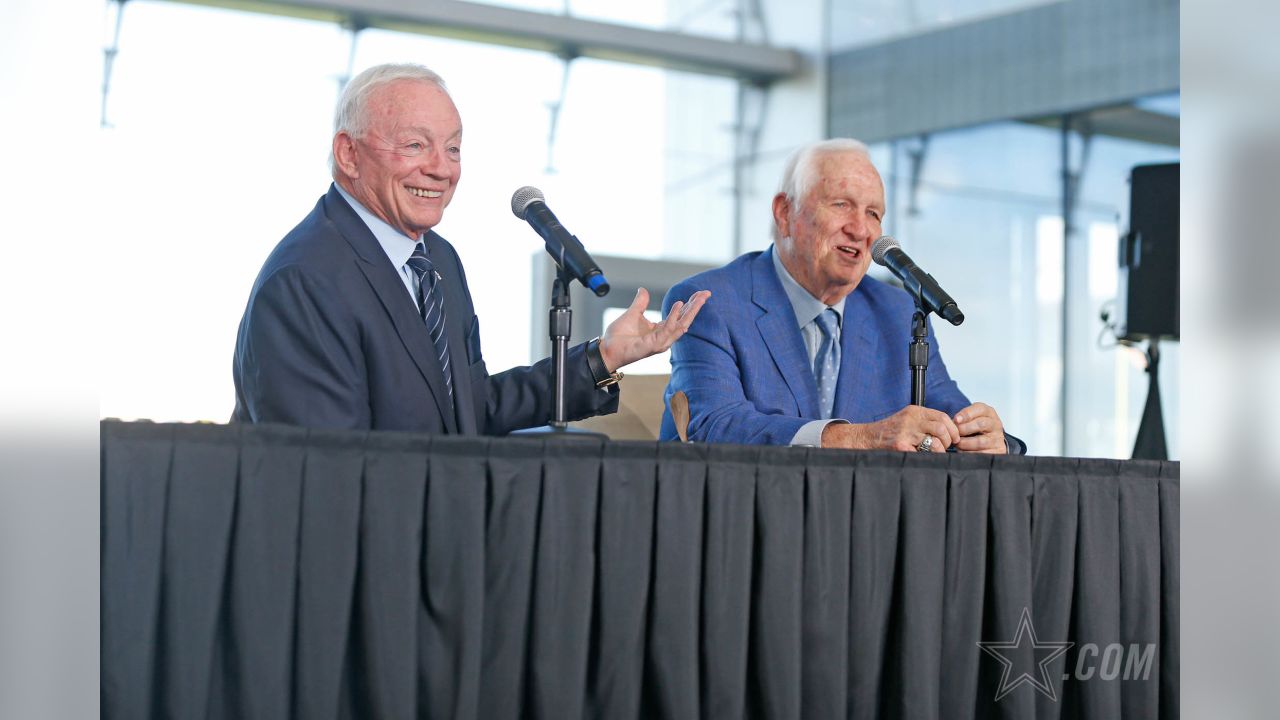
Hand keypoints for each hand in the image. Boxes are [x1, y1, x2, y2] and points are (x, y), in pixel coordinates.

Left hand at [598, 288, 710, 371]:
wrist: (607, 348)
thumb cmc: (618, 336)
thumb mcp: (632, 314)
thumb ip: (640, 303)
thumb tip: (643, 290)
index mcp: (660, 329)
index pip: (680, 316)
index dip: (690, 304)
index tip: (701, 293)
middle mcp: (664, 336)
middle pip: (685, 320)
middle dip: (696, 307)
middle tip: (706, 294)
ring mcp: (661, 342)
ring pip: (681, 325)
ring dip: (691, 311)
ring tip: (699, 298)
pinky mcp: (654, 345)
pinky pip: (667, 329)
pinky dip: (674, 316)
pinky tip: (678, 305)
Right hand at [822, 405, 960, 451]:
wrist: (866, 438)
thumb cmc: (889, 432)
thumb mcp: (907, 419)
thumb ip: (924, 421)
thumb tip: (948, 431)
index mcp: (914, 411)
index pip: (943, 417)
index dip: (952, 429)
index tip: (953, 438)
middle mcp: (910, 419)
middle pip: (942, 429)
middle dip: (948, 441)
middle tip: (944, 448)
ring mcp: (905, 433)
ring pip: (935, 442)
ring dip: (939, 451)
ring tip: (934, 453)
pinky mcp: (900, 446)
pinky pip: (923, 454)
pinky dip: (926, 458)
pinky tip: (921, 457)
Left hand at [952, 402, 1006, 453]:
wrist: (988, 442)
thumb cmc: (973, 428)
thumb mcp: (969, 419)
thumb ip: (961, 418)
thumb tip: (950, 424)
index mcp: (989, 413)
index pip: (981, 409)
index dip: (967, 414)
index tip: (956, 420)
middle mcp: (996, 425)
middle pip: (981, 424)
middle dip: (964, 429)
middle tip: (955, 434)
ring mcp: (998, 439)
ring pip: (980, 442)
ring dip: (965, 443)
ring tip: (957, 444)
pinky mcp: (998, 451)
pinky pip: (982, 454)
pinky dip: (969, 453)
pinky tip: (963, 452)